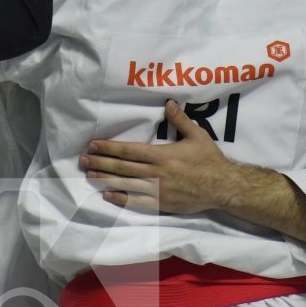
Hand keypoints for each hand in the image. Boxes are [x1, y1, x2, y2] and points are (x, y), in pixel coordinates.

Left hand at [79, 100, 236, 214]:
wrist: (222, 186)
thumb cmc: (209, 159)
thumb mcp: (197, 135)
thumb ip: (180, 120)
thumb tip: (168, 103)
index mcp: (161, 155)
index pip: (129, 150)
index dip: (109, 147)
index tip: (94, 145)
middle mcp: (156, 173)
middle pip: (122, 167)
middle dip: (101, 162)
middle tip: (83, 160)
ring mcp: (158, 190)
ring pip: (126, 184)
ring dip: (106, 179)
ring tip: (90, 175)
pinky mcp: (162, 204)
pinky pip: (137, 202)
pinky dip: (121, 198)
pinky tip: (107, 195)